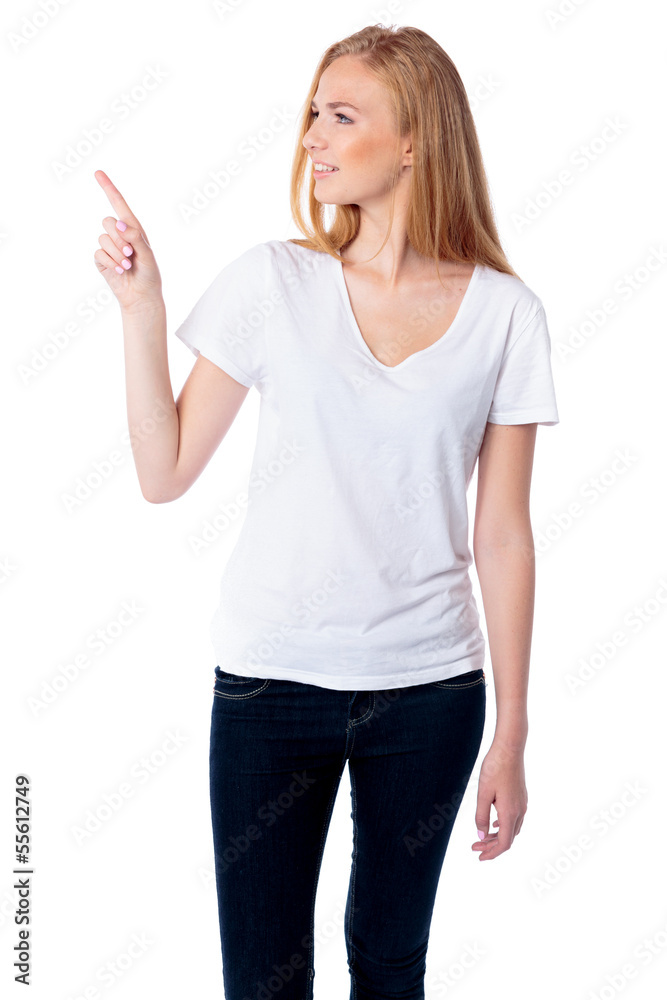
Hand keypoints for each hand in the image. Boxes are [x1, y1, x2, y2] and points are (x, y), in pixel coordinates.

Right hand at [93, 169, 163, 312]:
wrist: (141, 297)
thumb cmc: (149, 275)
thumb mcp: (148, 255)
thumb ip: (136, 238)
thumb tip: (120, 223)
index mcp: (133, 228)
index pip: (119, 204)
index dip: (108, 188)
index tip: (97, 172)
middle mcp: (119, 234)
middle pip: (108, 222)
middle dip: (119, 239)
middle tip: (131, 254)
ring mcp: (109, 246)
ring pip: (103, 238)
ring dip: (116, 254)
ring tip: (128, 266)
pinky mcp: (101, 259)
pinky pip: (99, 253)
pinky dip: (110, 263)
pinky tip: (120, 271)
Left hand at [472, 739, 526, 860]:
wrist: (510, 748)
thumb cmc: (495, 768)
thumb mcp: (483, 793)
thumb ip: (481, 816)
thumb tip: (481, 836)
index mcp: (510, 813)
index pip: (504, 843)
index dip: (492, 853)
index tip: (479, 856)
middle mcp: (519, 811)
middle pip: (508, 838)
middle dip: (492, 846)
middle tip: (474, 847)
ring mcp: (522, 803)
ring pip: (512, 829)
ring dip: (497, 836)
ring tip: (482, 837)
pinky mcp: (521, 796)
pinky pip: (514, 818)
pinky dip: (503, 826)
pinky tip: (494, 823)